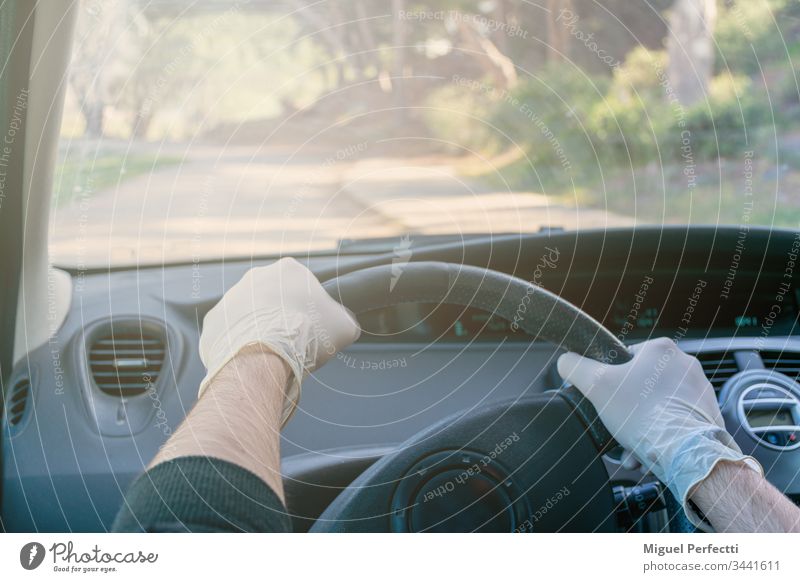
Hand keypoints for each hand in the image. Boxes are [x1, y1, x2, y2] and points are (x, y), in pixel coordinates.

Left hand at [198, 257, 360, 425]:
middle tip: (292, 342)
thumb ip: (345, 320)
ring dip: (259, 329)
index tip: (313, 328)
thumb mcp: (345, 327)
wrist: (264, 356)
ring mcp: (232, 296)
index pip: (303, 286)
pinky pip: (230, 331)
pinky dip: (239, 344)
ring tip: (270, 354)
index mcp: (289, 270)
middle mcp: (257, 276)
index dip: (311, 309)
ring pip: (250, 314)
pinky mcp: (215, 319)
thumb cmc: (307, 336)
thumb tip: (344, 325)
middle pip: (274, 297)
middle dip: (282, 317)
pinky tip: (251, 359)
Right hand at [557, 337, 761, 529]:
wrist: (685, 452)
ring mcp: (701, 391)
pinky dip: (660, 436)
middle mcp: (685, 365)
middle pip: (642, 385)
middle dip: (626, 409)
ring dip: (641, 426)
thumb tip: (565, 361)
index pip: (626, 358)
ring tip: (632, 447)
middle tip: (618, 426)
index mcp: (661, 349)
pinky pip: (676, 423)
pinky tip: (648, 452)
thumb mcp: (596, 384)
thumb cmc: (644, 414)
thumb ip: (575, 367)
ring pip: (658, 406)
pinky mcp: (709, 415)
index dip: (611, 379)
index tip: (607, 398)